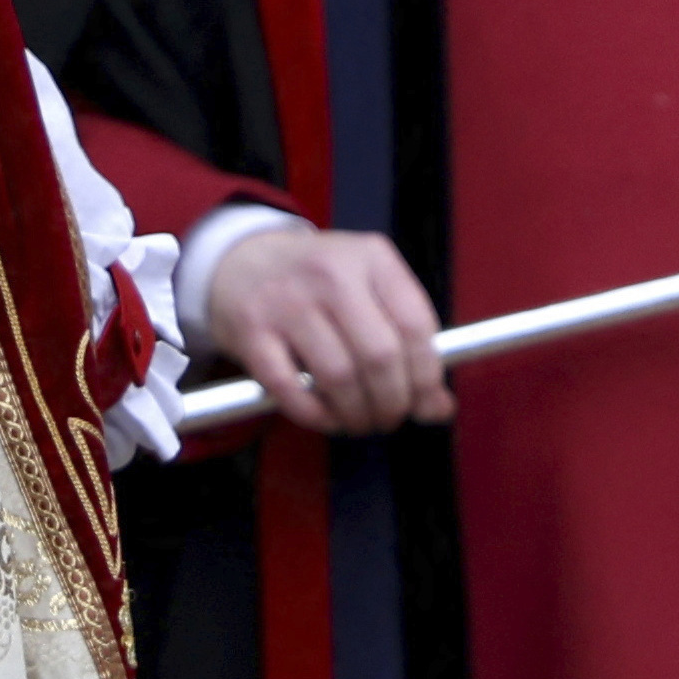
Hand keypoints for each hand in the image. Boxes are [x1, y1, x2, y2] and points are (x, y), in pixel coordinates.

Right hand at [201, 221, 451, 433]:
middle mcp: (331, 273)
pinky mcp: (251, 330)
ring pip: (339, 376)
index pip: (416, 325)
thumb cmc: (317, 283)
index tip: (425, 403)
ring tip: (360, 421)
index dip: (427, 376)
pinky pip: (290, 388)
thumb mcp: (368, 290)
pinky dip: (314, 415)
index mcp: (372, 257)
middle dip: (393, 402)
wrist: (240, 260)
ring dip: (357, 414)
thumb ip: (407, 342)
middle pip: (381, 355)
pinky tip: (326, 418)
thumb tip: (438, 408)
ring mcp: (287, 301)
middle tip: (389, 418)